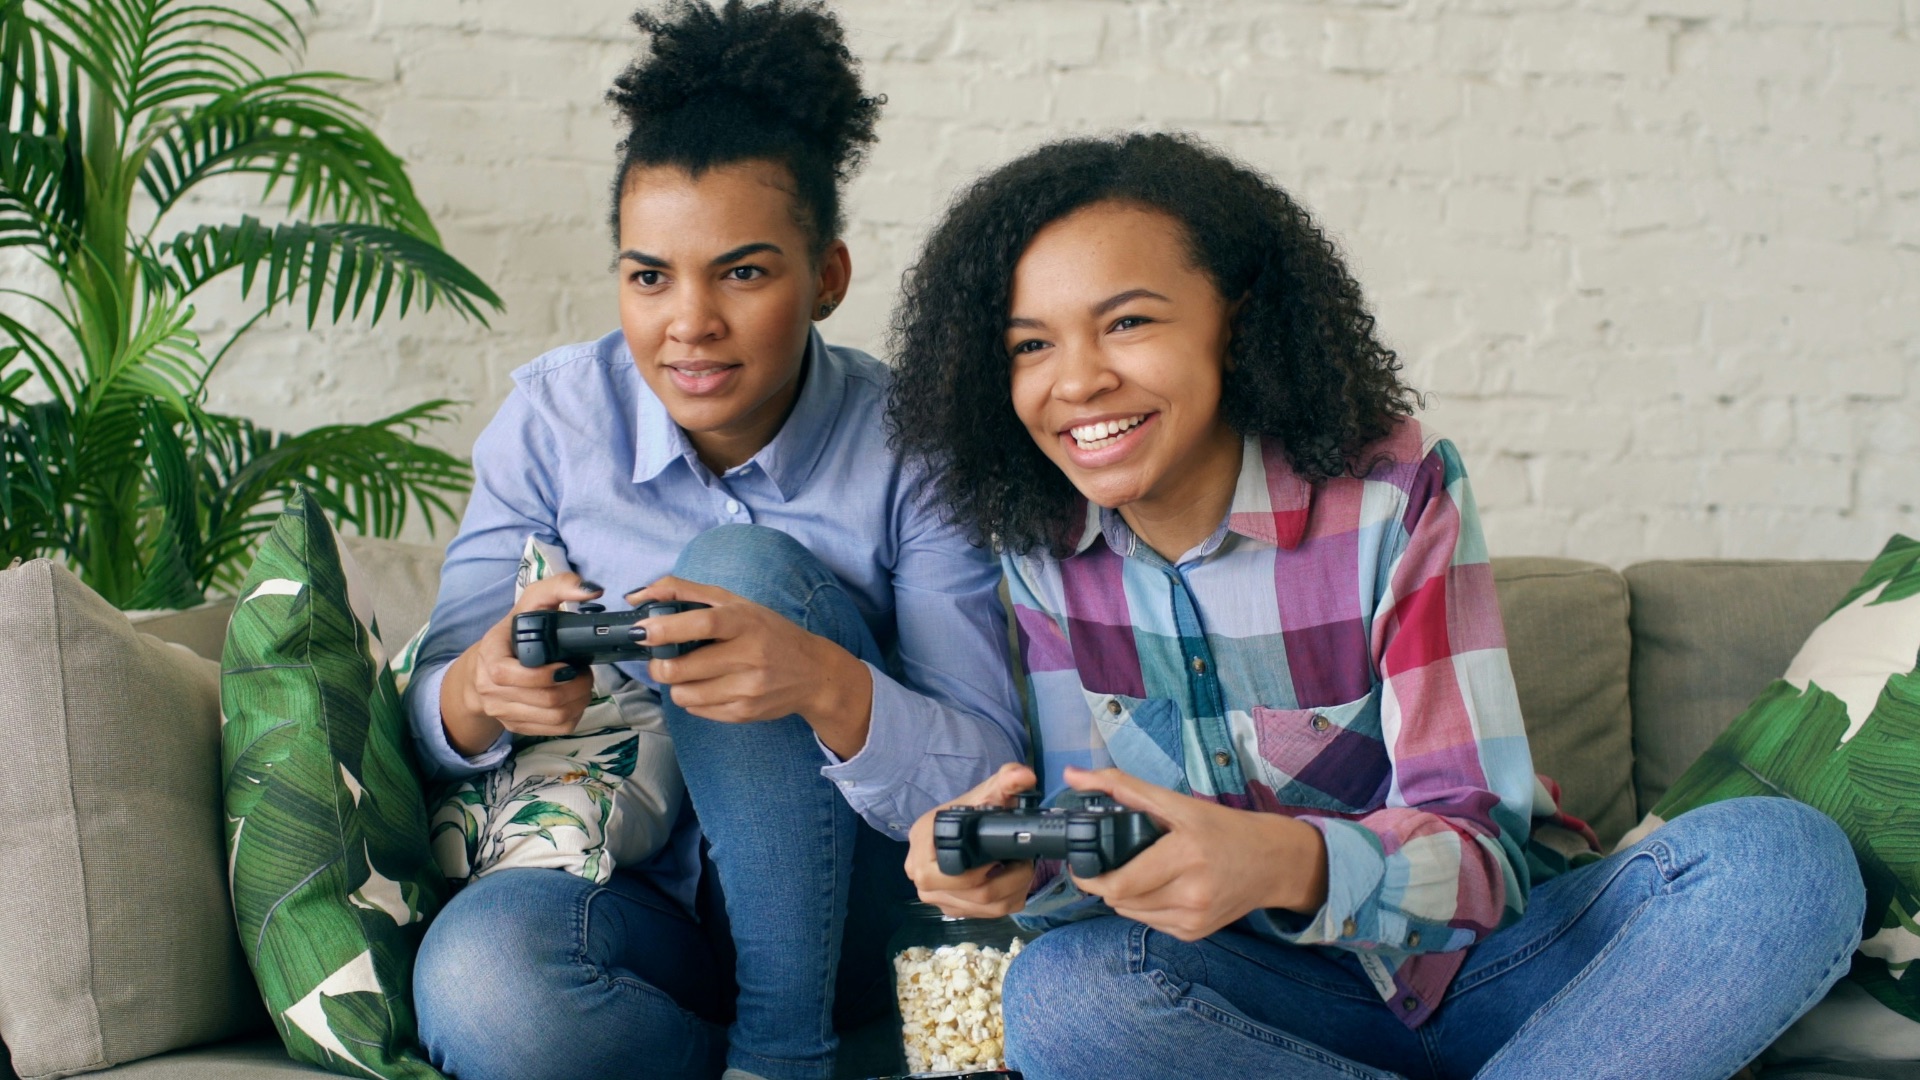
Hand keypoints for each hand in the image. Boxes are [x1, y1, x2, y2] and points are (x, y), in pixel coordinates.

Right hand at [441, 574, 603, 755]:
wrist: (486, 666)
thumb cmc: (514, 631)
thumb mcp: (530, 602)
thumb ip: (558, 587)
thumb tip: (592, 591)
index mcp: (489, 659)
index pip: (514, 676)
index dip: (548, 674)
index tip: (569, 664)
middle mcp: (491, 690)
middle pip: (546, 700)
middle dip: (577, 686)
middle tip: (585, 671)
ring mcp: (503, 712)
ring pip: (555, 717)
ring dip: (580, 700)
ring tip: (583, 682)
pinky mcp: (517, 726)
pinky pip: (556, 729)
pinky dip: (575, 715)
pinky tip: (576, 698)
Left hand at [625, 577, 874, 755]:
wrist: (814, 673)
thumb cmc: (768, 632)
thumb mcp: (734, 602)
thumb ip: (683, 592)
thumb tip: (636, 597)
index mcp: (745, 621)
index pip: (702, 624)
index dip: (665, 628)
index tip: (642, 631)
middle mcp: (749, 655)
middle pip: (681, 668)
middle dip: (659, 664)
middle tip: (661, 658)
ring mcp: (747, 688)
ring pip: (683, 694)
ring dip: (675, 684)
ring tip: (688, 673)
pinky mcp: (745, 713)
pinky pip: (697, 710)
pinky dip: (692, 698)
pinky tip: (708, 686)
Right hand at [906, 763, 1038, 918]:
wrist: (963, 825)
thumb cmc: (973, 809)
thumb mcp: (990, 790)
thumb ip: (1007, 780)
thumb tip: (1024, 776)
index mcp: (922, 841)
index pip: (954, 870)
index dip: (989, 868)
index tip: (1008, 855)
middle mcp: (920, 873)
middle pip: (974, 893)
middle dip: (1009, 880)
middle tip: (1023, 862)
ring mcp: (933, 895)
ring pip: (983, 908)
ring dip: (1013, 891)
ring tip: (1021, 869)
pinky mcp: (949, 908)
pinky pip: (983, 916)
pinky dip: (1006, 901)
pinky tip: (1012, 883)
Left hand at [1064, 766, 1327, 941]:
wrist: (1272, 862)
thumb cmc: (1223, 829)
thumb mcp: (1176, 802)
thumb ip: (1122, 786)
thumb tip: (1073, 775)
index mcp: (1186, 856)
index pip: (1120, 884)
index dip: (1092, 876)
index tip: (1083, 862)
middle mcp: (1191, 894)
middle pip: (1120, 900)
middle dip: (1107, 881)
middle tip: (1109, 860)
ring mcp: (1193, 919)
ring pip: (1130, 913)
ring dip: (1124, 894)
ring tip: (1138, 871)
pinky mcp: (1195, 933)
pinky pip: (1150, 922)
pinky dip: (1145, 905)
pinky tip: (1159, 887)